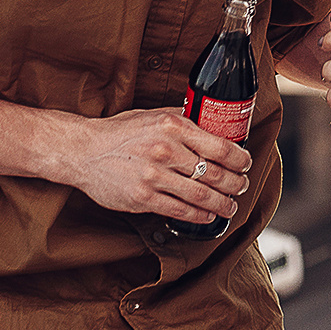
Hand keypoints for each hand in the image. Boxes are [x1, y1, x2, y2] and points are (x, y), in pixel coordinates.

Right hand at [51, 107, 252, 224]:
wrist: (84, 151)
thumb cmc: (120, 132)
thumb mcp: (154, 114)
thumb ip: (183, 119)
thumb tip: (213, 122)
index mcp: (173, 126)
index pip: (220, 146)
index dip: (240, 159)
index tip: (246, 164)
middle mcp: (165, 150)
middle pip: (215, 173)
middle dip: (236, 184)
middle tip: (242, 186)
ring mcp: (153, 176)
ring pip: (201, 195)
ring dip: (222, 203)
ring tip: (231, 206)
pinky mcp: (142, 198)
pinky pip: (180, 210)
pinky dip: (199, 215)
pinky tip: (208, 215)